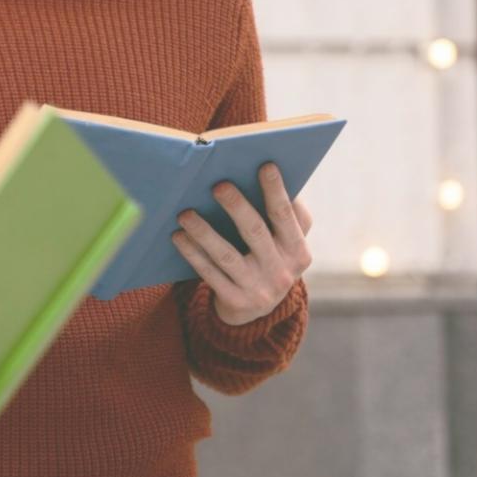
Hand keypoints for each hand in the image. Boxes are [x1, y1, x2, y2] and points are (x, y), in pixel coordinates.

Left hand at [170, 163, 313, 325]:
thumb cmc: (268, 259)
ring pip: (226, 255)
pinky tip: (178, 236)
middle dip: (236, 206)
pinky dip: (192, 253)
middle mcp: (282, 271)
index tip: (265, 165)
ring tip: (184, 213)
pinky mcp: (235, 300)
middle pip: (255, 232)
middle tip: (217, 185)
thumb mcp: (284, 244)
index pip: (286, 216)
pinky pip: (209, 273)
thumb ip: (284, 215)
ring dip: (203, 231)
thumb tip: (267, 173)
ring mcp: (258, 289)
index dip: (276, 191)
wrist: (256, 311)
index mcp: (298, 252)